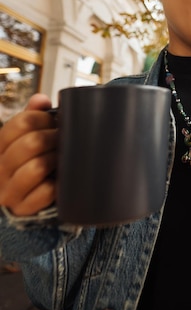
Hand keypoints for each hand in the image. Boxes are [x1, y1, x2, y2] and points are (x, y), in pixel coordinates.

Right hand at [0, 94, 57, 215]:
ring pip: (38, 167)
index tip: (53, 122)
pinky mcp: (23, 209)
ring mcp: (9, 191)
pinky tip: (58, 181)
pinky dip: (56, 185)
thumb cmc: (31, 161)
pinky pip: (46, 192)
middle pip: (31, 143)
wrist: (29, 199)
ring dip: (55, 160)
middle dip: (54, 138)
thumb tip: (41, 100)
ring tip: (61, 159)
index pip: (20, 123)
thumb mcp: (27, 137)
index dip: (43, 119)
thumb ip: (32, 116)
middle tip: (62, 140)